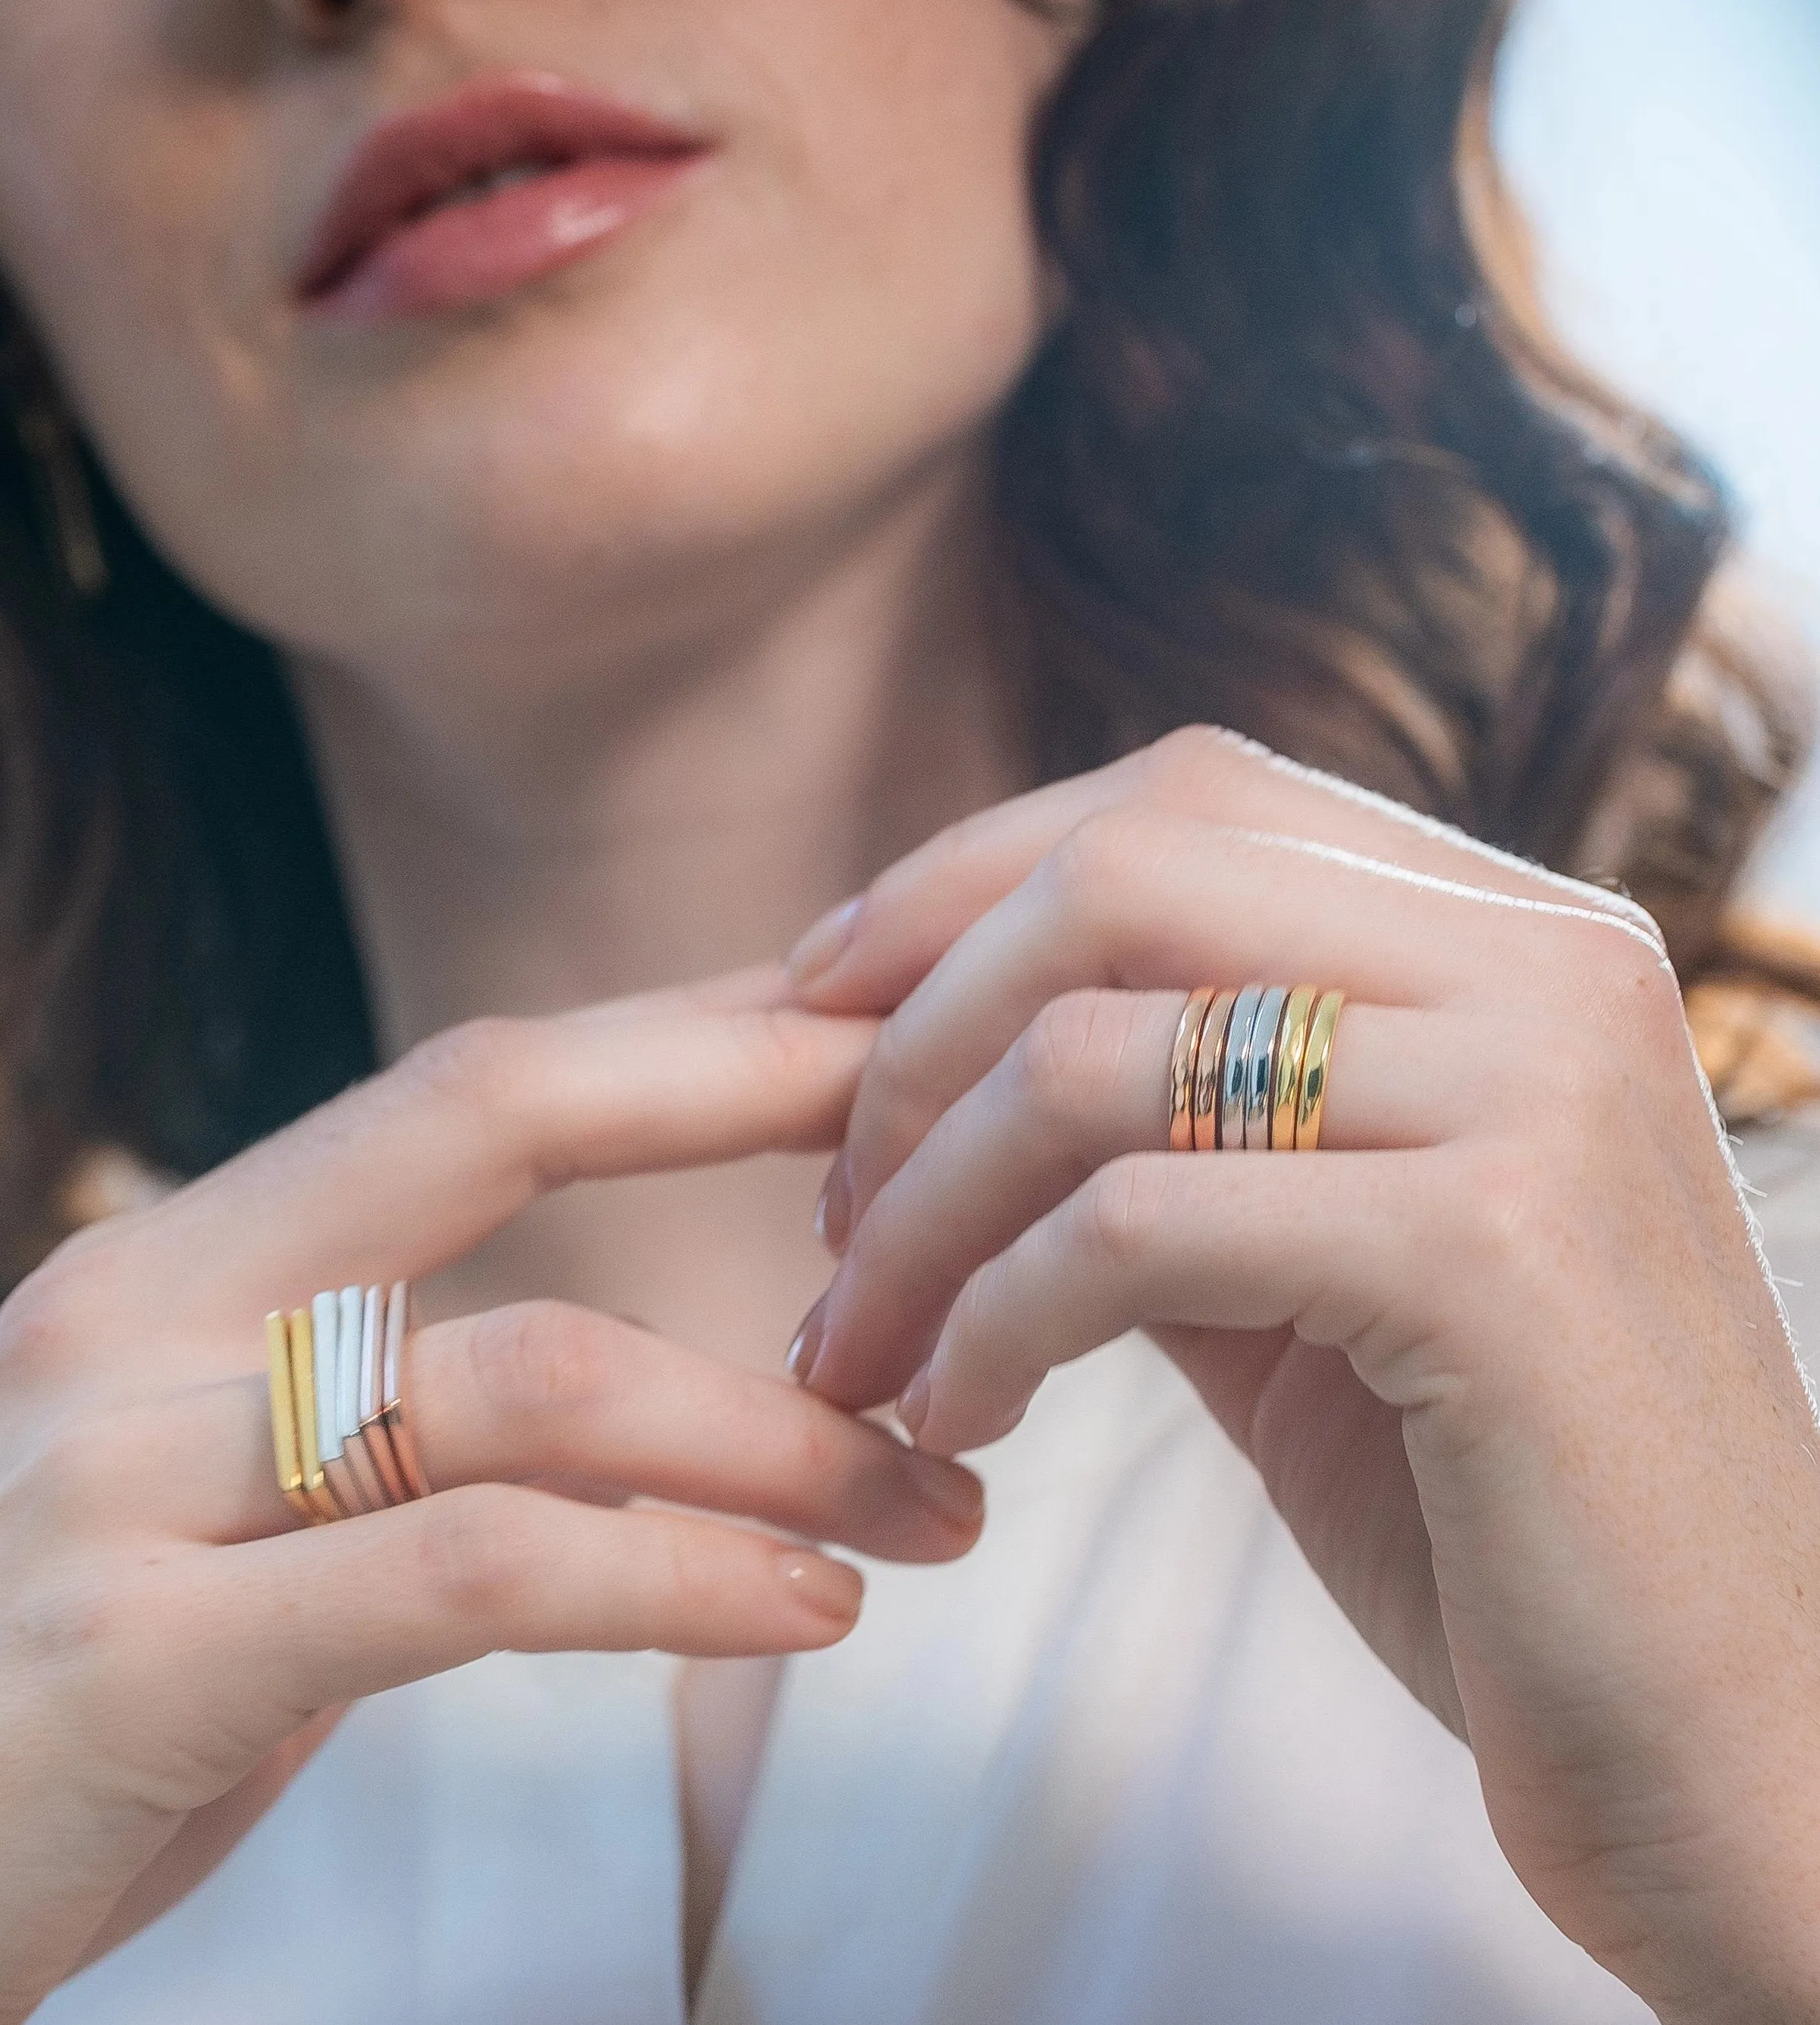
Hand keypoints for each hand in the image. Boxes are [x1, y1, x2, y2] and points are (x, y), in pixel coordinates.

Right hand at [0, 978, 981, 2024]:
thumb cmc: (18, 1705)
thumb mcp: (200, 1511)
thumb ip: (375, 1428)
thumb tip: (619, 1400)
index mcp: (172, 1267)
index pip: (468, 1082)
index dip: (673, 1032)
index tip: (849, 1022)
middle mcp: (146, 1319)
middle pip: (491, 1111)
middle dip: (741, 1087)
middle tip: (948, 1131)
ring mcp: (127, 1474)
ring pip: (531, 1373)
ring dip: (775, 1428)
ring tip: (937, 1495)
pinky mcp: (130, 1656)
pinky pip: (474, 1571)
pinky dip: (673, 1577)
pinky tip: (807, 1613)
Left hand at [787, 727, 1819, 2023]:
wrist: (1723, 1735)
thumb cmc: (1480, 1489)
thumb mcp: (1301, 1250)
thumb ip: (1158, 1118)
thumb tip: (906, 1037)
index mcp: (1509, 934)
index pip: (1180, 797)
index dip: (958, 885)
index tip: (811, 1011)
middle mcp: (1545, 967)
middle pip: (1119, 874)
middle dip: (911, 1036)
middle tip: (826, 1210)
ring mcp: (1536, 1095)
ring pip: (1094, 1057)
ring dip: (917, 1212)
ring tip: (855, 1346)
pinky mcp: (1495, 1257)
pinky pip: (1135, 1226)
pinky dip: (992, 1319)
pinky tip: (953, 1419)